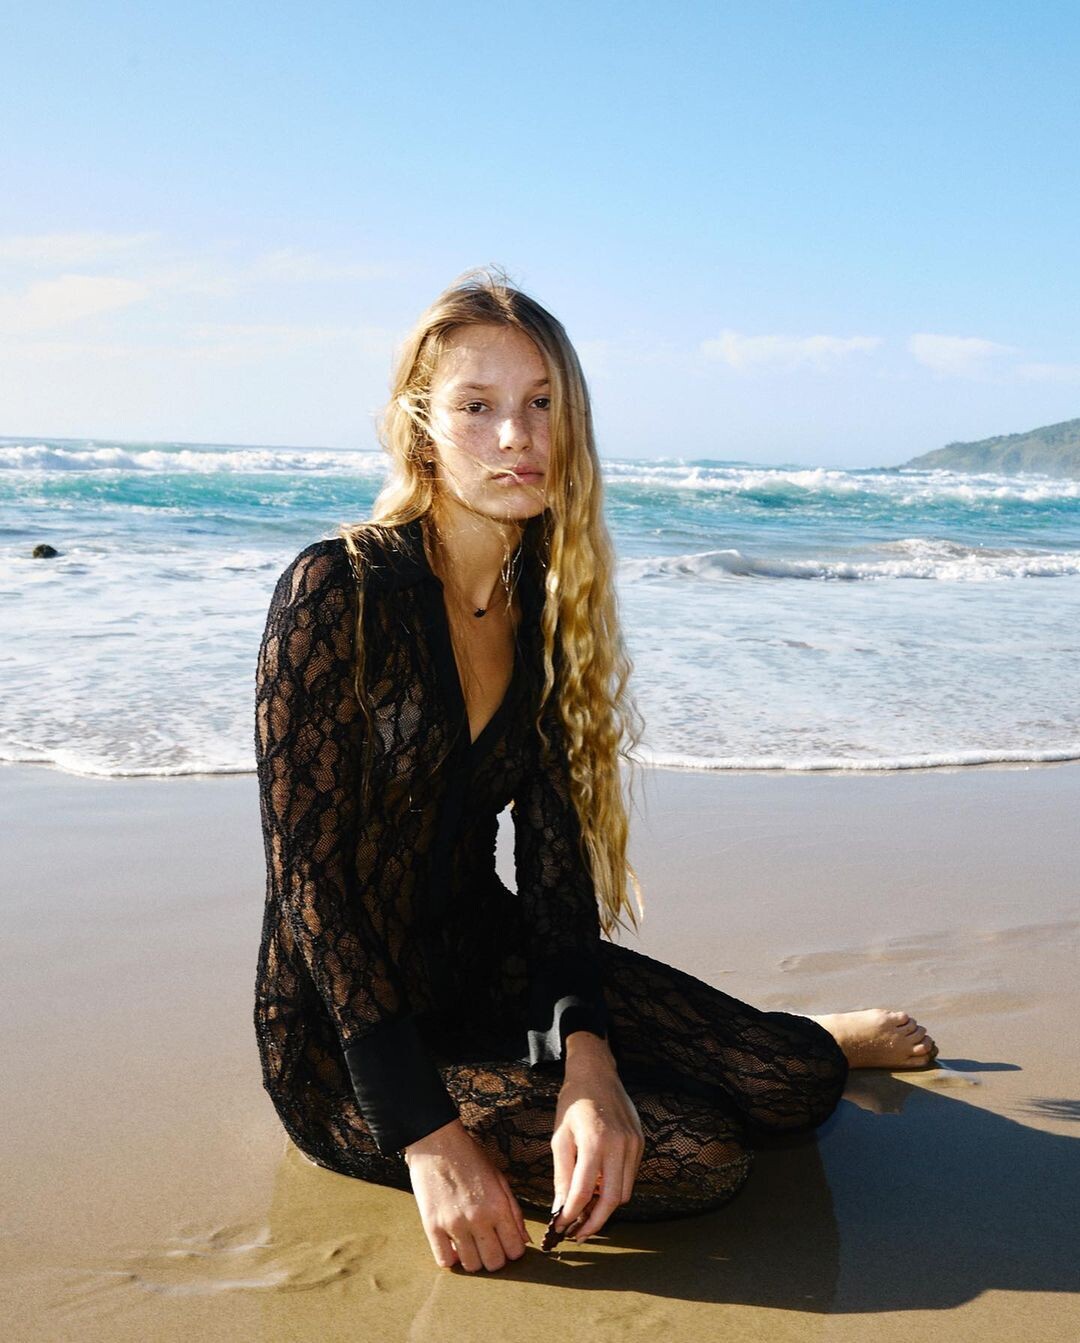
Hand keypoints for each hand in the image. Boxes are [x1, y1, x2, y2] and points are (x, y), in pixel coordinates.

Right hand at [404, 1118, 530, 1271]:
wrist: (437, 1142)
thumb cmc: (470, 1157)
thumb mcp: (499, 1178)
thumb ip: (514, 1211)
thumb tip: (524, 1240)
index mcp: (499, 1206)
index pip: (515, 1250)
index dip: (513, 1250)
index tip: (506, 1243)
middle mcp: (479, 1219)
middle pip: (494, 1263)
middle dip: (495, 1258)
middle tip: (489, 1245)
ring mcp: (454, 1224)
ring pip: (471, 1266)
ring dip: (474, 1260)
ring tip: (470, 1244)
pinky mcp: (432, 1226)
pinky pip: (444, 1261)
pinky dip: (451, 1259)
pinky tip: (453, 1246)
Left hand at [550, 1032, 643, 1242]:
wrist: (597, 1072)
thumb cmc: (573, 1103)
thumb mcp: (560, 1137)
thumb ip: (562, 1175)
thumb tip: (561, 1209)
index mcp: (594, 1142)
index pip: (583, 1192)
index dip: (571, 1215)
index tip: (561, 1227)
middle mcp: (619, 1145)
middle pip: (611, 1200)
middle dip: (594, 1222)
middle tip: (578, 1233)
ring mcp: (634, 1144)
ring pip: (624, 1193)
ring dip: (605, 1207)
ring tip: (586, 1212)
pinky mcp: (641, 1143)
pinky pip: (630, 1177)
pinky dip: (614, 1189)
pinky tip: (598, 1189)